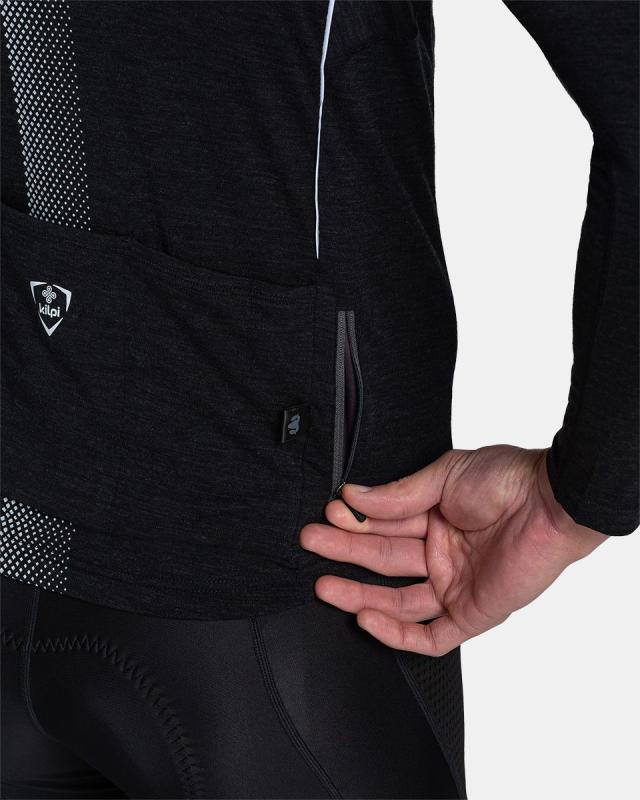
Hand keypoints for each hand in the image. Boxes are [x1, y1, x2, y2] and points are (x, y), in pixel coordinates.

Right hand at [299, 445, 608, 655]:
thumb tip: (353, 495)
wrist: (552, 501)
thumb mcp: (444, 475)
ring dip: (359, 592)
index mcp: (436, 517)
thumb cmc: (508, 480)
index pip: (385, 524)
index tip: (331, 510)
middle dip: (345, 551)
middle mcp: (442, 553)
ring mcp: (456, 585)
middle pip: (384, 560)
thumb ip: (398, 494)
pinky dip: (396, 632)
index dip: (356, 520)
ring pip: (398, 599)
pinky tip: (365, 616)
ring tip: (324, 584)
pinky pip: (431, 634)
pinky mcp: (473, 613)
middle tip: (311, 542)